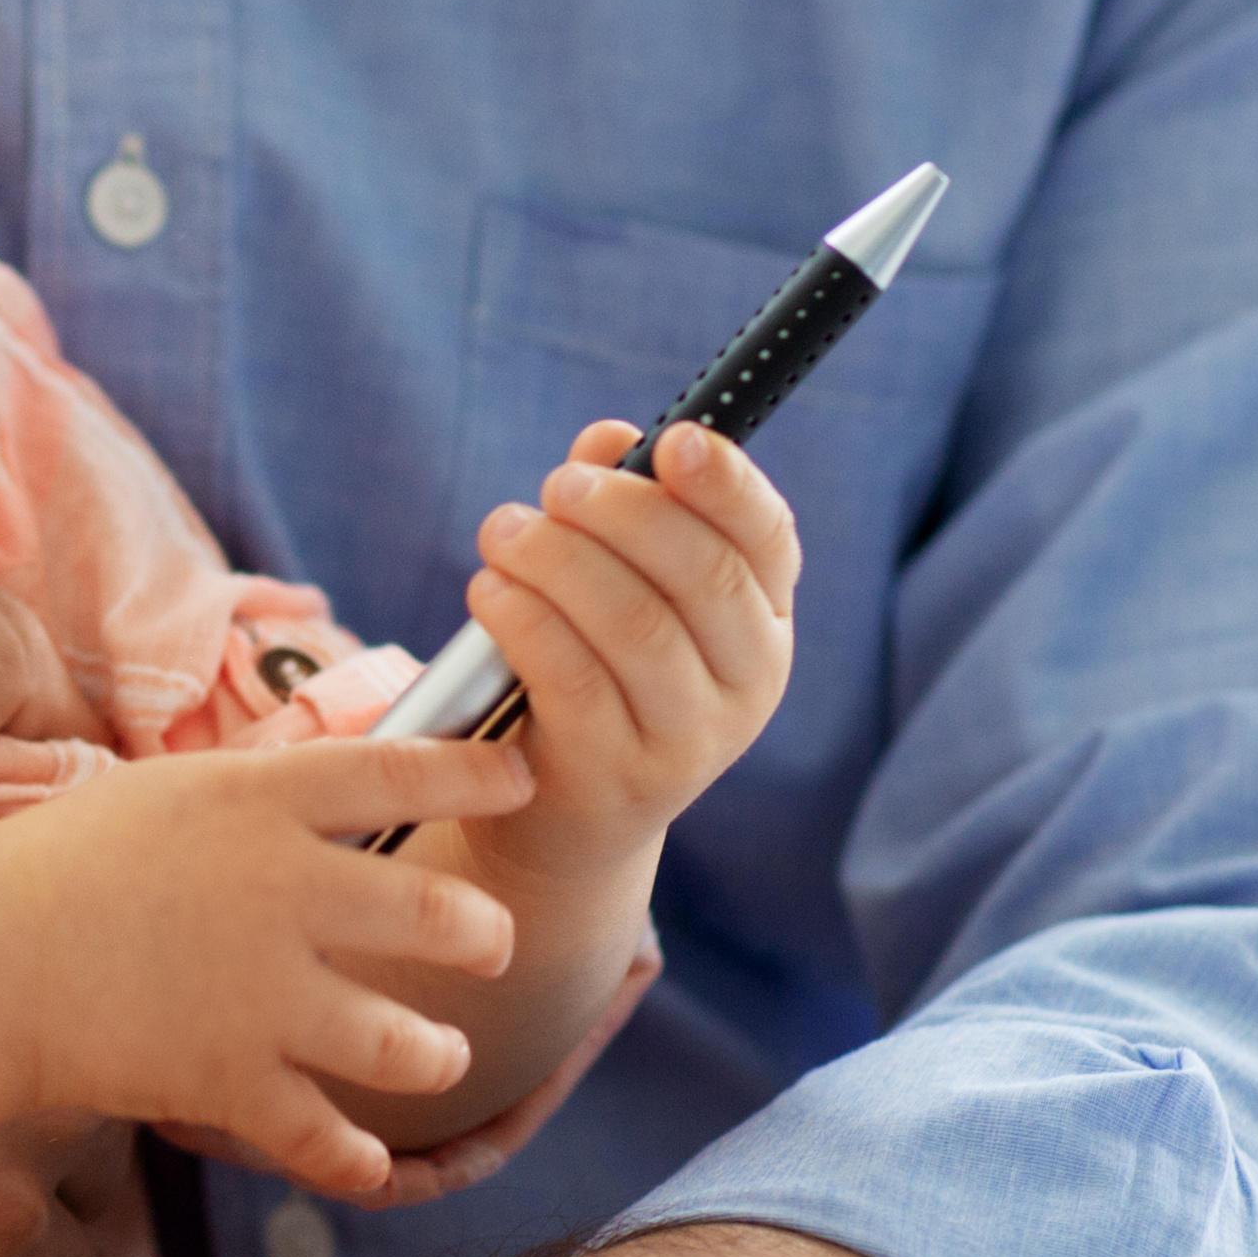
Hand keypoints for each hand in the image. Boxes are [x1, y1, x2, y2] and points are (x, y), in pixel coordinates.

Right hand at [0, 732, 532, 1199]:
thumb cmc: (70, 864)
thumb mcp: (177, 792)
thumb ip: (274, 796)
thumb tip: (366, 783)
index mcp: (261, 802)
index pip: (406, 771)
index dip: (481, 774)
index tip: (525, 779)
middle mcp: (280, 892)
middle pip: (440, 913)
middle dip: (483, 935)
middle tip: (487, 944)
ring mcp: (259, 994)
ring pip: (409, 1044)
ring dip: (435, 1056)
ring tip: (436, 1055)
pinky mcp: (230, 1081)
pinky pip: (330, 1142)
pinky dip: (357, 1160)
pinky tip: (368, 1159)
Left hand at [456, 421, 801, 885]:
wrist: (561, 819)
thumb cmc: (595, 675)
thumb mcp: (616, 590)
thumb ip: (617, 508)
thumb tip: (609, 437)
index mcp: (763, 623)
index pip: (768, 540)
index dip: (727, 483)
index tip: (672, 439)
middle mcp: (746, 684)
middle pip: (700, 573)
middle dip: (621, 512)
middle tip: (555, 487)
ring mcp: (689, 739)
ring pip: (634, 623)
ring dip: (558, 560)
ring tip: (503, 533)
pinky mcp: (618, 777)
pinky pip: (571, 678)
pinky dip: (524, 619)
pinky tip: (489, 593)